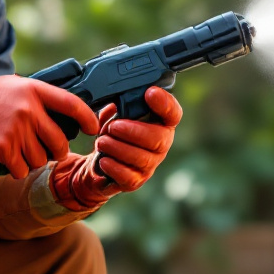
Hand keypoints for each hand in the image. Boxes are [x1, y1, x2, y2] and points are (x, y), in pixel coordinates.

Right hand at [0, 75, 99, 177]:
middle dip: (57, 152)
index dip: (88, 118)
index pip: (72, 104)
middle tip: (48, 151)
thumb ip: (39, 97)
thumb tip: (66, 112)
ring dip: (32, 161)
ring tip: (18, 150)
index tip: (93, 128)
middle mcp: (29, 109)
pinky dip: (16, 169)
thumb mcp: (15, 86)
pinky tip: (6, 158)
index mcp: (34, 90)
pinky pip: (22, 170)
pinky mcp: (4, 148)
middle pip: (60, 142)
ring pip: (41, 160)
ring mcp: (17, 129)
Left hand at [49, 86, 181, 210]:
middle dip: (134, 131)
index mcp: (160, 122)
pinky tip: (103, 160)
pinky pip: (128, 176)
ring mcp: (150, 164)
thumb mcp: (115, 112)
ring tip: (102, 141)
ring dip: (118, 148)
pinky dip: (114, 167)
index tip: (150, 93)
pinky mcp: (135, 181)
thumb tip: (117, 96)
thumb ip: (120, 102)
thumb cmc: (113, 132)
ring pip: (141, 158)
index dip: (165, 103)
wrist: (99, 160)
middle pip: (158, 139)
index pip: (173, 113)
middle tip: (113, 126)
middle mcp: (161, 144)